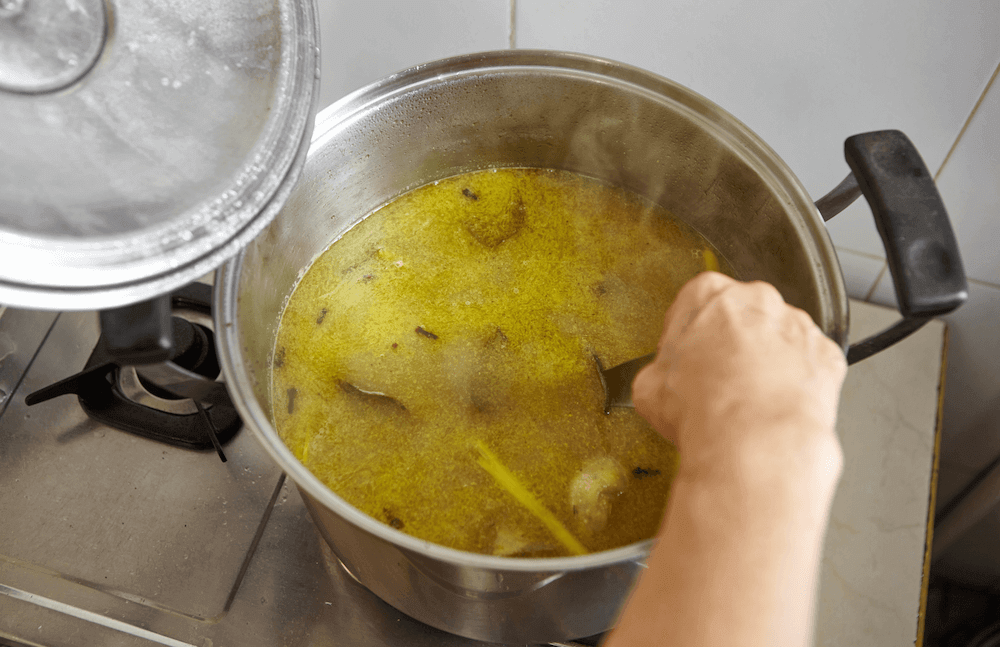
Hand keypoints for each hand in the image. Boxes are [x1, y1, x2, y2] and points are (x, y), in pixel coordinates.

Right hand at [632, 272, 846, 483]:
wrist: (754, 444)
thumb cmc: (705, 411)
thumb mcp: (649, 388)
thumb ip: (660, 370)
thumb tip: (661, 383)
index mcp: (707, 295)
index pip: (694, 303)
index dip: (688, 336)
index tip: (687, 357)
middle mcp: (756, 300)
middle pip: (741, 316)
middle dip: (731, 343)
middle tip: (717, 380)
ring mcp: (796, 326)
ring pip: (779, 338)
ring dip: (767, 361)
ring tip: (749, 401)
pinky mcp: (827, 355)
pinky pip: (811, 364)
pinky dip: (799, 381)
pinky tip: (777, 406)